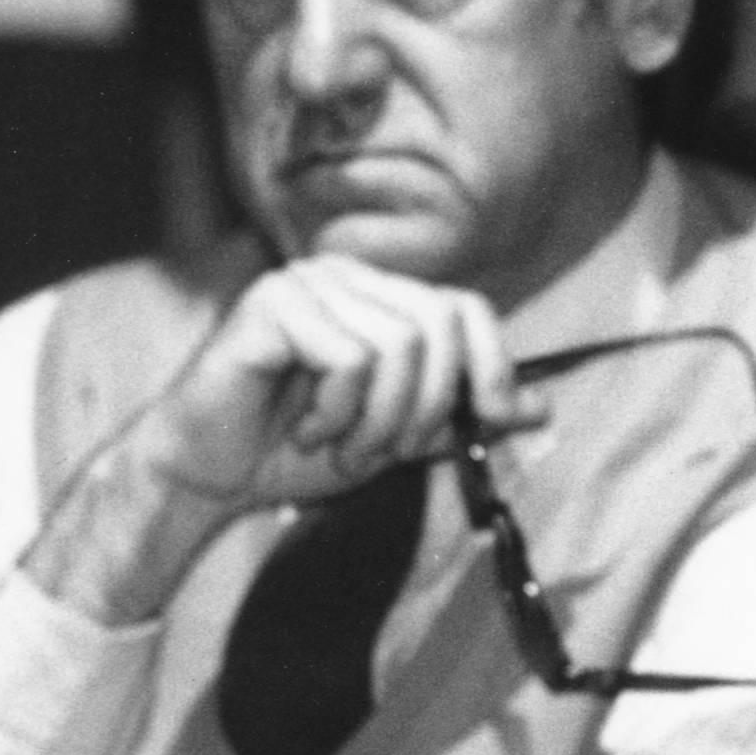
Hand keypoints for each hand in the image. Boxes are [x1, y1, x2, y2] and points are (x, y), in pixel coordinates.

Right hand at [26, 256, 546, 624]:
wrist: (212, 477)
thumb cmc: (297, 451)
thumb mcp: (401, 439)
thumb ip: (466, 418)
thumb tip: (543, 407)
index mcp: (380, 297)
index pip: (467, 309)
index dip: (493, 367)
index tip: (493, 419)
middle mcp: (348, 276)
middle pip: (440, 325)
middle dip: (428, 406)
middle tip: (385, 450)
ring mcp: (308, 282)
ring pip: (400, 344)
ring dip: (378, 419)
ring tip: (339, 443)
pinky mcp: (273, 303)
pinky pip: (350, 356)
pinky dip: (338, 411)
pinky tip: (306, 427)